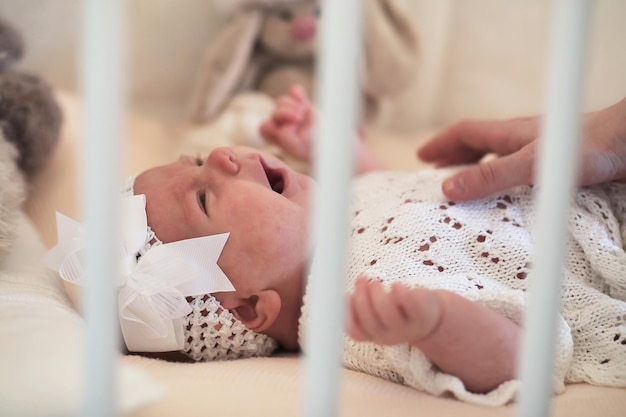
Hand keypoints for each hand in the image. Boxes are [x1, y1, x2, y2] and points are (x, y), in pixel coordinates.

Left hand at [259, 85, 313, 161]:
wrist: (333, 143)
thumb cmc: (313, 149)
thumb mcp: (297, 147)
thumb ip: (285, 136)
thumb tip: (286, 121)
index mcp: (278, 139)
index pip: (265, 128)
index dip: (274, 125)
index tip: (291, 127)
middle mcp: (283, 126)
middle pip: (274, 112)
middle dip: (284, 113)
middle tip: (300, 119)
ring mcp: (293, 114)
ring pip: (282, 102)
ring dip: (292, 105)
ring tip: (303, 112)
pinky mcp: (304, 106)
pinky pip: (294, 93)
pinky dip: (296, 92)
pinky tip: (301, 97)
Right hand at [346, 276, 441, 345]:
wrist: (431, 319)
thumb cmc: (398, 311)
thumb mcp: (379, 313)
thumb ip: (363, 303)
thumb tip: (353, 286)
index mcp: (376, 336)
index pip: (355, 332)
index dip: (348, 313)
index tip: (347, 294)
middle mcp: (391, 336)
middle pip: (371, 320)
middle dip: (362, 296)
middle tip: (362, 280)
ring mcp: (408, 328)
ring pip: (387, 311)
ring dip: (377, 292)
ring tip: (376, 282)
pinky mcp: (424, 316)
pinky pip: (409, 303)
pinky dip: (399, 290)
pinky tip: (397, 285)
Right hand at [417, 97, 625, 200]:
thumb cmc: (587, 148)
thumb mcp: (531, 165)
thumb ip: (492, 176)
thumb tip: (447, 188)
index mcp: (509, 134)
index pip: (465, 133)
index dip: (441, 144)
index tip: (420, 157)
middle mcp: (521, 140)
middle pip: (478, 143)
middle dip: (453, 156)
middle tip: (435, 172)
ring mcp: (539, 151)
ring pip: (497, 156)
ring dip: (476, 167)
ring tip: (466, 185)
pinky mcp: (556, 165)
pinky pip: (517, 170)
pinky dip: (501, 179)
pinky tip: (507, 195)